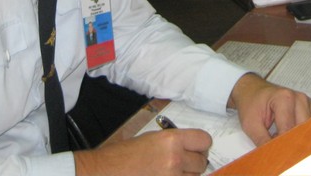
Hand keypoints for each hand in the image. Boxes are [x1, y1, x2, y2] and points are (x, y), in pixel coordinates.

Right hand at [73, 127, 211, 174]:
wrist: (106, 171)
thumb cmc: (124, 154)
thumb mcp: (151, 139)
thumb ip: (174, 142)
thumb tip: (190, 148)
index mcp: (171, 140)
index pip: (204, 140)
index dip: (201, 144)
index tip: (197, 147)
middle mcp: (175, 159)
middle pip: (202, 162)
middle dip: (195, 162)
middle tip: (184, 161)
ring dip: (187, 175)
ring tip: (171, 171)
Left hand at [228, 73, 310, 145]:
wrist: (253, 90)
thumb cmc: (252, 104)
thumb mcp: (251, 124)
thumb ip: (263, 141)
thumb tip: (275, 156)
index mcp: (284, 98)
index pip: (290, 129)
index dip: (284, 144)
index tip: (278, 153)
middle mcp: (300, 98)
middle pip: (305, 129)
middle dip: (294, 142)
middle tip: (281, 145)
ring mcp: (308, 101)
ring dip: (303, 137)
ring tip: (287, 137)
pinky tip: (300, 133)